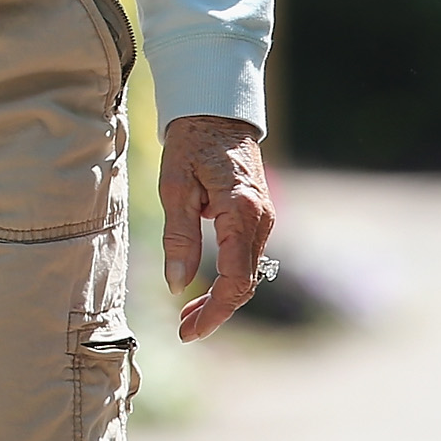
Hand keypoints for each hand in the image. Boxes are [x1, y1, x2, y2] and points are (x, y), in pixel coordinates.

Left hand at [160, 113, 276, 340]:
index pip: (235, 279)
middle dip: (216, 311)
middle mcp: (262, 219)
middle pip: (245, 282)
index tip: (189, 331)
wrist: (217, 109)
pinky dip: (229, 276)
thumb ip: (178, 237)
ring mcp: (266, 218)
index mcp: (241, 212)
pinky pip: (247, 256)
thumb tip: (177, 285)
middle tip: (184, 330)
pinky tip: (205, 286)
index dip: (214, 311)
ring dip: (221, 296)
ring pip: (247, 272)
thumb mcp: (175, 187)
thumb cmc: (191, 143)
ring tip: (187, 314)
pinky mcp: (261, 215)